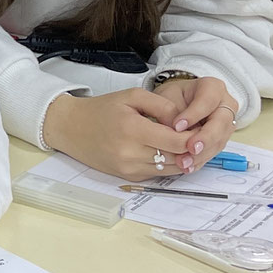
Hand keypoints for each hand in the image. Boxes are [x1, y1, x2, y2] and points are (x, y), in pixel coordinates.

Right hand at [43, 88, 201, 180]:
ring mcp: (130, 168)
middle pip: (178, 158)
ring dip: (185, 159)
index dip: (195, 136)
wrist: (71, 128)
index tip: (202, 127)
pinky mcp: (129, 176)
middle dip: (193, 148)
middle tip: (201, 136)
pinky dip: (170, 164)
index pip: (178, 141)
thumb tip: (185, 121)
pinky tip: (171, 152)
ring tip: (189, 144)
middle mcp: (131, 153)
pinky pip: (159, 174)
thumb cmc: (101, 109)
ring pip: (172, 169)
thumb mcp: (131, 96)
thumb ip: (162, 105)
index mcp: (133, 129)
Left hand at [158, 75, 237, 166]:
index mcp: (213, 88)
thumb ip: (171, 111)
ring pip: (219, 140)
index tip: (177, 126)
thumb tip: (173, 131)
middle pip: (221, 123)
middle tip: (190, 148)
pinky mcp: (221, 140)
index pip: (208, 100)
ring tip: (184, 162)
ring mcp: (226, 124)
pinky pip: (214, 151)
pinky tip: (188, 167)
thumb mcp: (167, 97)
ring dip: (202, 154)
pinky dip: (200, 160)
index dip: (194, 114)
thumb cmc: (173, 97)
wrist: (177, 104)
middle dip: (205, 137)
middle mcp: (225, 105)